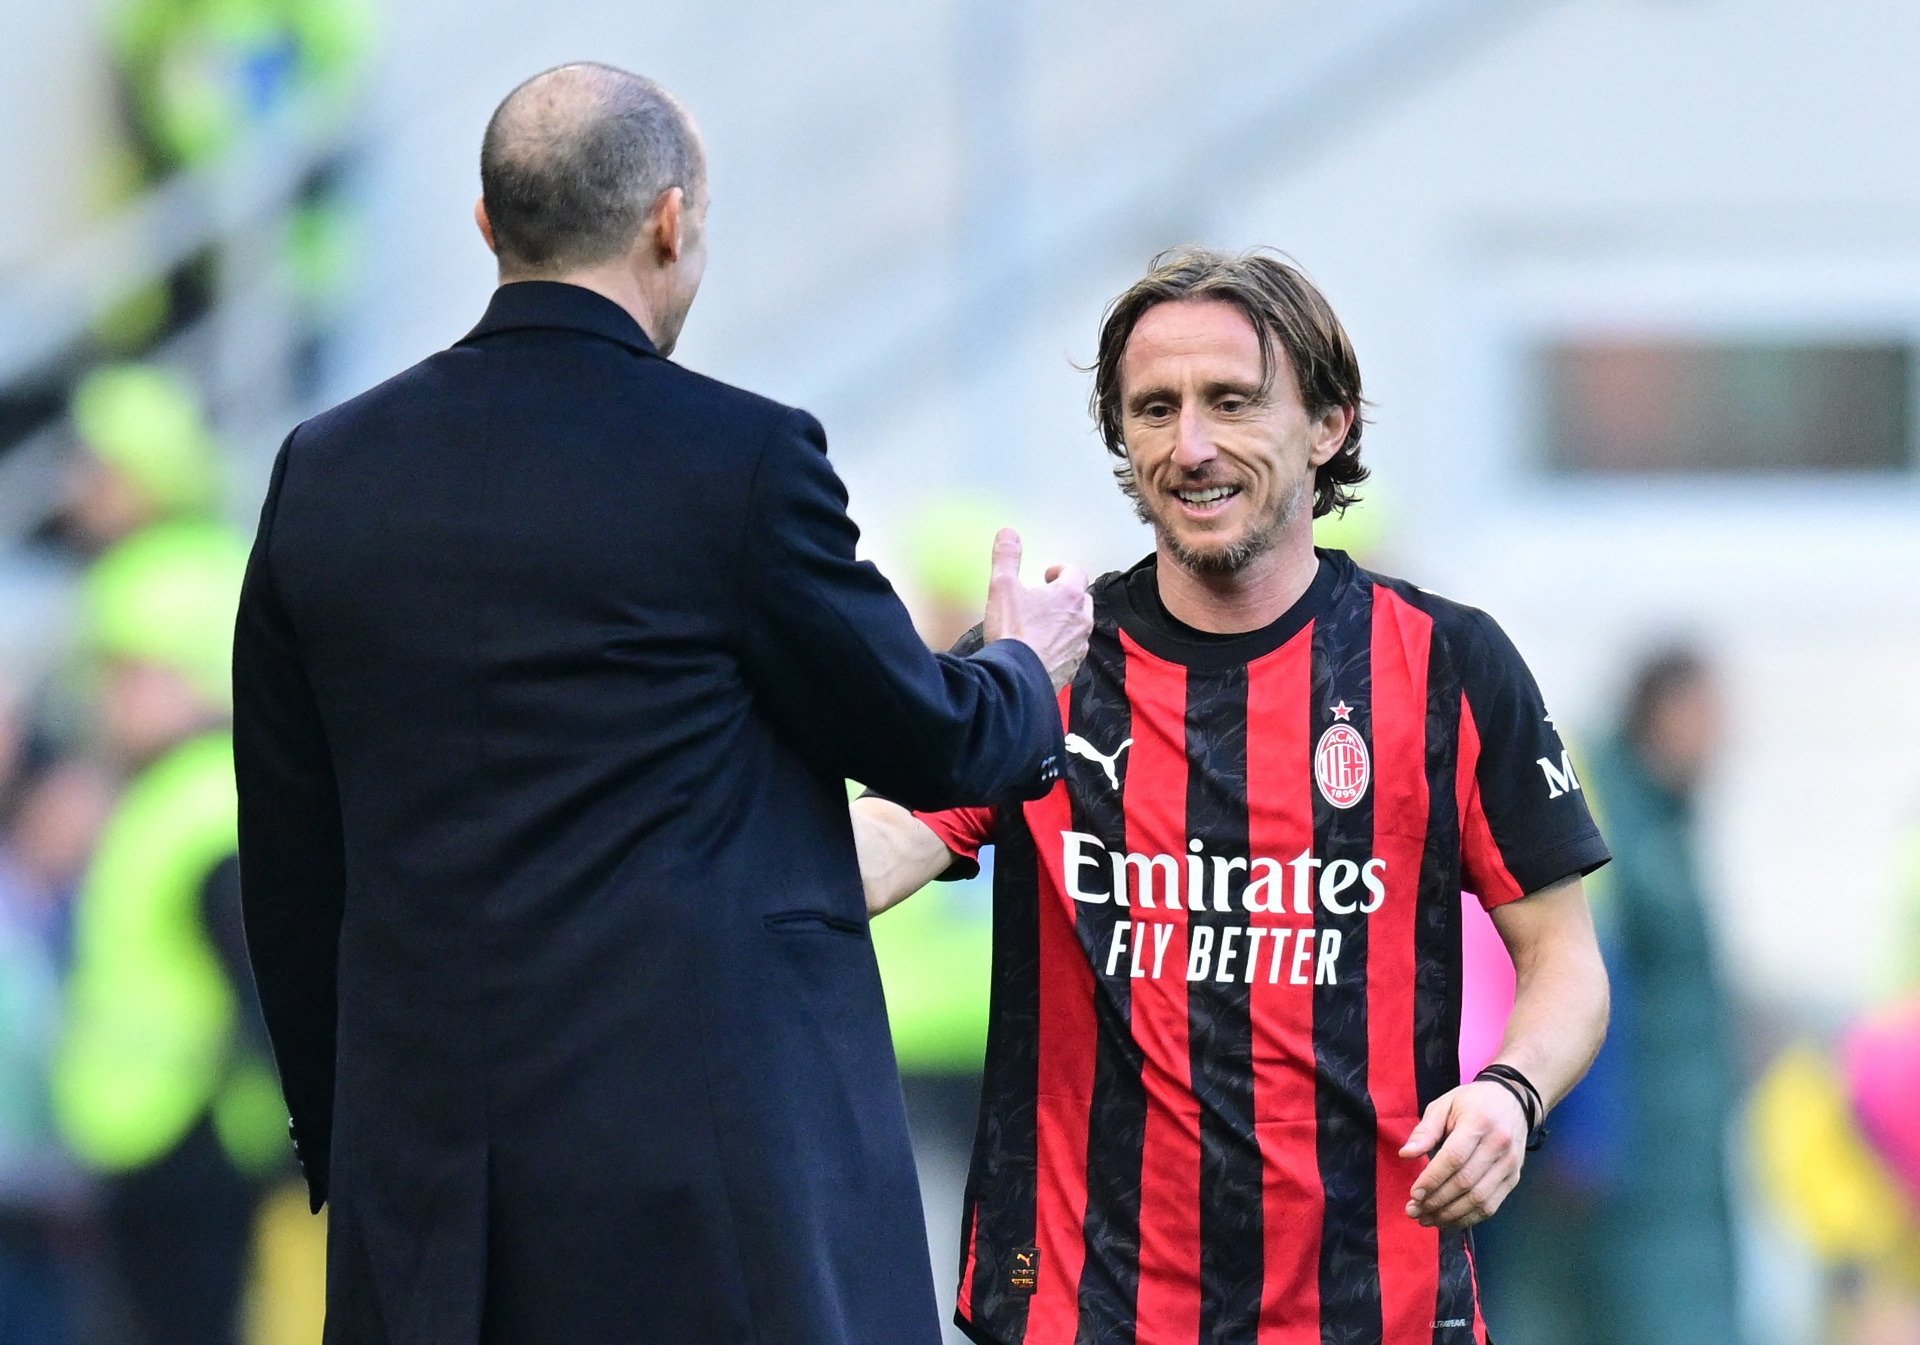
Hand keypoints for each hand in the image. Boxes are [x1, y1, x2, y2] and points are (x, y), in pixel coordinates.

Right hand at [981, 529, 1090, 692]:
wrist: (1017, 679)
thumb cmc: (1012, 631)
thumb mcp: (1002, 587)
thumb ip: (1007, 557)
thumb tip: (1008, 533)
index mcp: (1069, 595)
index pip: (1076, 572)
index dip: (1061, 570)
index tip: (1046, 575)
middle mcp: (1082, 619)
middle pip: (1081, 598)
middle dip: (1064, 595)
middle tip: (1042, 599)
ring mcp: (1080, 645)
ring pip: (1078, 625)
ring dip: (1064, 620)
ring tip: (1040, 624)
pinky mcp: (1074, 667)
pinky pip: (1072, 649)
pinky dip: (1061, 645)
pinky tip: (1041, 649)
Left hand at [1398, 1080, 1528, 1229]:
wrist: (1513, 1101)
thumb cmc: (1472, 1102)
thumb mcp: (1445, 1105)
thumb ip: (1425, 1130)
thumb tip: (1405, 1155)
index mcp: (1478, 1122)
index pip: (1454, 1158)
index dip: (1433, 1179)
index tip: (1414, 1194)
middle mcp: (1498, 1146)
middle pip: (1466, 1183)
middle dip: (1437, 1202)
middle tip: (1413, 1211)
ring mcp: (1510, 1165)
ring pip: (1479, 1199)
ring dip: (1450, 1215)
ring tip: (1426, 1219)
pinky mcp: (1514, 1178)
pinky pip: (1491, 1206)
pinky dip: (1468, 1218)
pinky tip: (1448, 1220)